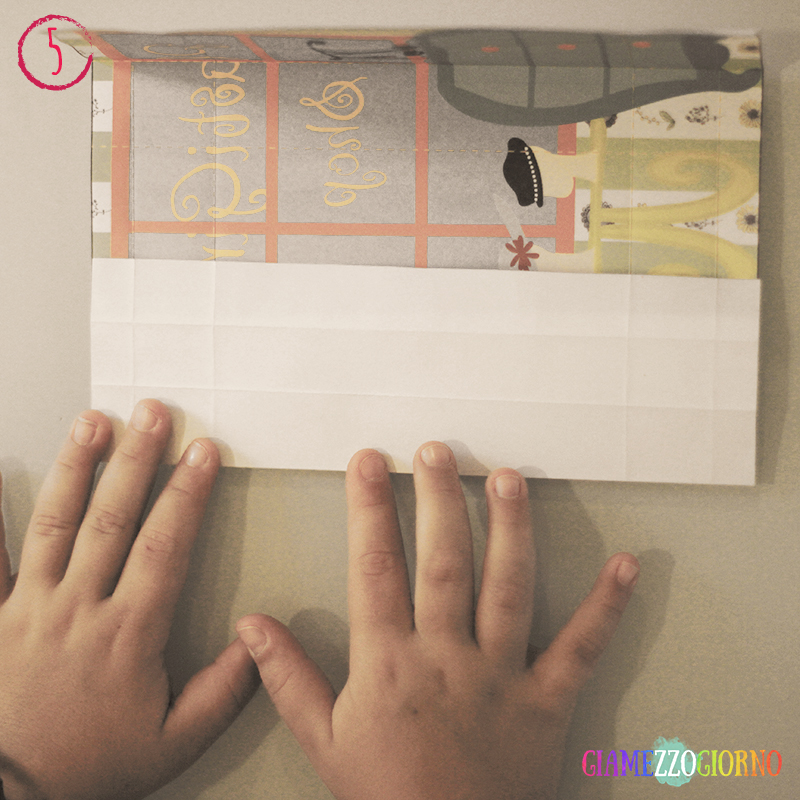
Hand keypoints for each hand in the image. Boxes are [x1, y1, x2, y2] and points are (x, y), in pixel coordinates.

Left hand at [0, 401, 259, 799]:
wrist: (12, 795)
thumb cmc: (91, 767)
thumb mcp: (174, 742)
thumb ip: (224, 691)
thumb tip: (258, 641)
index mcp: (127, 632)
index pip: (164, 545)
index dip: (187, 493)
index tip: (203, 453)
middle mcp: (78, 607)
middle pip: (111, 518)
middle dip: (137, 459)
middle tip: (152, 413)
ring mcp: (29, 606)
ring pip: (55, 523)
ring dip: (78, 468)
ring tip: (92, 423)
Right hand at [238, 442, 638, 799]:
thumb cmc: (386, 798)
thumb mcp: (324, 743)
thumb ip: (288, 678)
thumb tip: (252, 625)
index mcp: (388, 664)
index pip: (374, 569)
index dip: (369, 509)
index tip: (369, 463)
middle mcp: (447, 658)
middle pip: (443, 563)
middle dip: (438, 500)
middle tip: (437, 451)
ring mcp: (502, 676)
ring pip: (508, 588)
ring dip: (510, 528)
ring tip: (507, 478)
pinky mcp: (548, 701)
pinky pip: (582, 649)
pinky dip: (607, 606)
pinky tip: (626, 565)